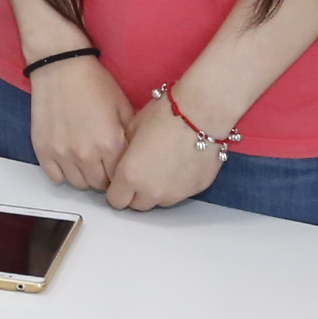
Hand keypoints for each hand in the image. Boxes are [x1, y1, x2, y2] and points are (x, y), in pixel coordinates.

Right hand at [24, 54, 134, 191]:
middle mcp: (86, 154)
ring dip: (83, 175)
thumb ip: (130, 137)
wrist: (61, 66)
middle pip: (98, 185)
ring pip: (77, 184)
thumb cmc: (94, 83)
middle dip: (103, 176)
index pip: (119, 178)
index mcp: (110, 144)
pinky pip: (55, 177)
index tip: (118, 166)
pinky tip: (67, 157)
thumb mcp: (123, 107)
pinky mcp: (43, 150)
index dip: (120, 173)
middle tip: (101, 162)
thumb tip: (133, 159)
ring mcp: (62, 153)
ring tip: (84, 159)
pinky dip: (63, 171)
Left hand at [104, 107, 227, 211]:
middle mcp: (151, 191)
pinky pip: (181, 193)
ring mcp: (175, 194)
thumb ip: (125, 150)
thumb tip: (125, 158)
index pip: (116, 200)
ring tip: (163, 166)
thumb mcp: (132, 127)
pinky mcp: (195, 190)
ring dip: (157, 190)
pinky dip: (178, 184)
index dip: (117, 189)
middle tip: (142, 171)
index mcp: (130, 176)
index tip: (121, 179)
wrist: (201, 113)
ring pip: (160, 201)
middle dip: (136, 192)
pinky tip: (181, 163)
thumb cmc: (165, 115)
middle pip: (138, 205)